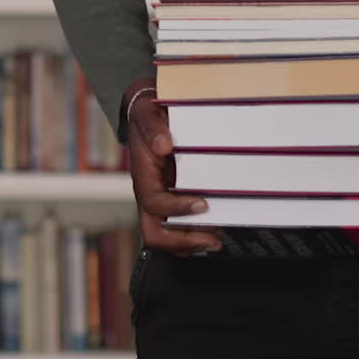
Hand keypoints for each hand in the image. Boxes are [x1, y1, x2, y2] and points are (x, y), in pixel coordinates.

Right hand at [128, 92, 222, 256]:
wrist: (145, 116)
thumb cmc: (146, 118)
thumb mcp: (147, 115)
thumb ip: (154, 129)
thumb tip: (163, 145)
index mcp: (143, 176)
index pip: (154, 203)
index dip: (177, 209)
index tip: (202, 205)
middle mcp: (149, 193)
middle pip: (154, 233)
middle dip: (182, 242)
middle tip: (211, 239)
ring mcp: (159, 198)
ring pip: (165, 235)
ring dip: (189, 243)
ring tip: (215, 240)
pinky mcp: (169, 198)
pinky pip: (175, 226)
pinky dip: (191, 234)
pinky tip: (210, 230)